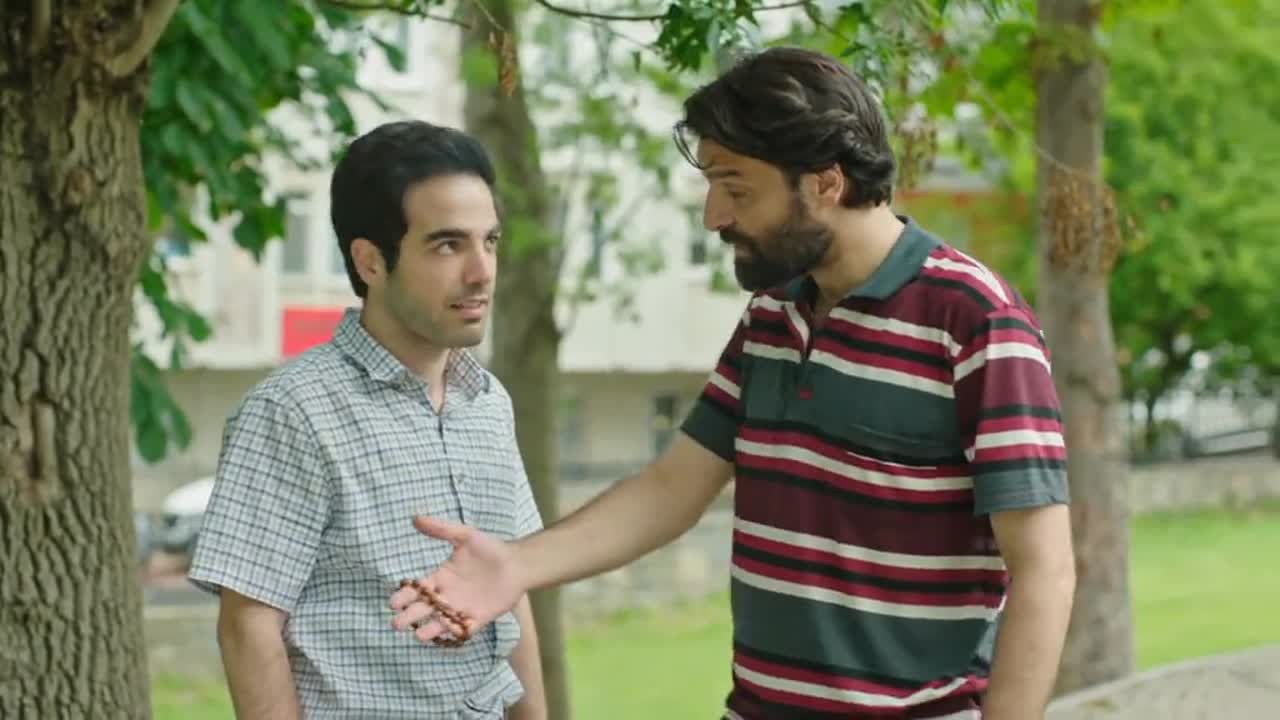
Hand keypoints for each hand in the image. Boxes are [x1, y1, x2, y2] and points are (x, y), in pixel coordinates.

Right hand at [390, 515, 524, 644]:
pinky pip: (463, 630)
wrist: (517, 563)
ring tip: (418, 635)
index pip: (417, 590)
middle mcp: (447, 596)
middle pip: (423, 609)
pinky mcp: (477, 619)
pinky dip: (455, 633)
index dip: (404, 596)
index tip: (393, 602)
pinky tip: (447, 634)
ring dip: (428, 630)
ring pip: (440, 623)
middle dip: (409, 617)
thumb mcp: (465, 536)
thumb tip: (415, 518)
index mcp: (441, 578)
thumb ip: (441, 529)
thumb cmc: (490, 549)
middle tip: (397, 623)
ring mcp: (461, 609)